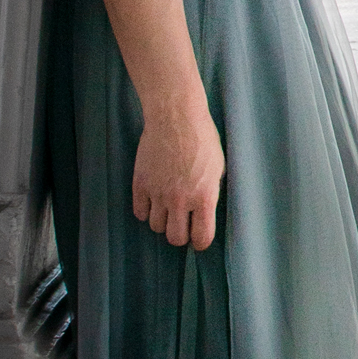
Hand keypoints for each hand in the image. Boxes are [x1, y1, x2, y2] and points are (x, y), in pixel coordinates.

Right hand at [132, 105, 224, 248]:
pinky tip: (153, 201)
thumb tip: (206, 214)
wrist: (176, 116)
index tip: (199, 239)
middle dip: (180, 234)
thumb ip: (211, 194)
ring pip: (156, 227)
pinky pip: (140, 212)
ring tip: (168, 209)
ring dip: (163, 221)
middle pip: (175, 238)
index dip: (201, 242)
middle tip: (183, 224)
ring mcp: (158, 192)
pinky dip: (146, 210)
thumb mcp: (217, 168)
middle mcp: (180, 199)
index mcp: (204, 196)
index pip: (201, 237)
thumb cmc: (202, 138)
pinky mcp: (140, 183)